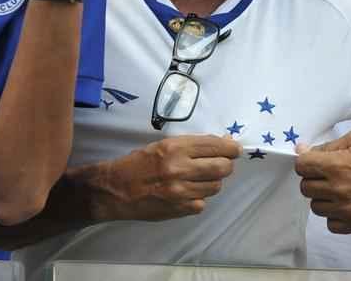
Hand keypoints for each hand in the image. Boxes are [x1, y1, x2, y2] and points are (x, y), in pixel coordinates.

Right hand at [99, 135, 240, 220]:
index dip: (231, 147)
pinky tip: (187, 193)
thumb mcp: (163, 145)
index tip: (235, 148)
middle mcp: (180, 169)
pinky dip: (198, 198)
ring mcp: (180, 192)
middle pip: (222, 168)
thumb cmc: (138, 163)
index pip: (215, 145)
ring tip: (200, 178)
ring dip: (212, 182)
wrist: (115, 189)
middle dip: (227, 165)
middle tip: (223, 164)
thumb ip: (192, 145)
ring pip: (215, 187)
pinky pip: (202, 203)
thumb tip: (222, 142)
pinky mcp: (179, 209)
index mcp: (175, 148)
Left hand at [296, 129, 350, 233]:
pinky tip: (346, 203)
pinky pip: (331, 224)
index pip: (301, 166)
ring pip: (316, 207)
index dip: (306, 161)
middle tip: (330, 173)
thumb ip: (327, 146)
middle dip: (314, 178)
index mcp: (336, 166)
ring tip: (340, 187)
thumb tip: (303, 150)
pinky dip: (335, 215)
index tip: (314, 161)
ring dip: (323, 197)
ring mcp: (347, 210)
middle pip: (305, 187)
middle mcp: (339, 190)